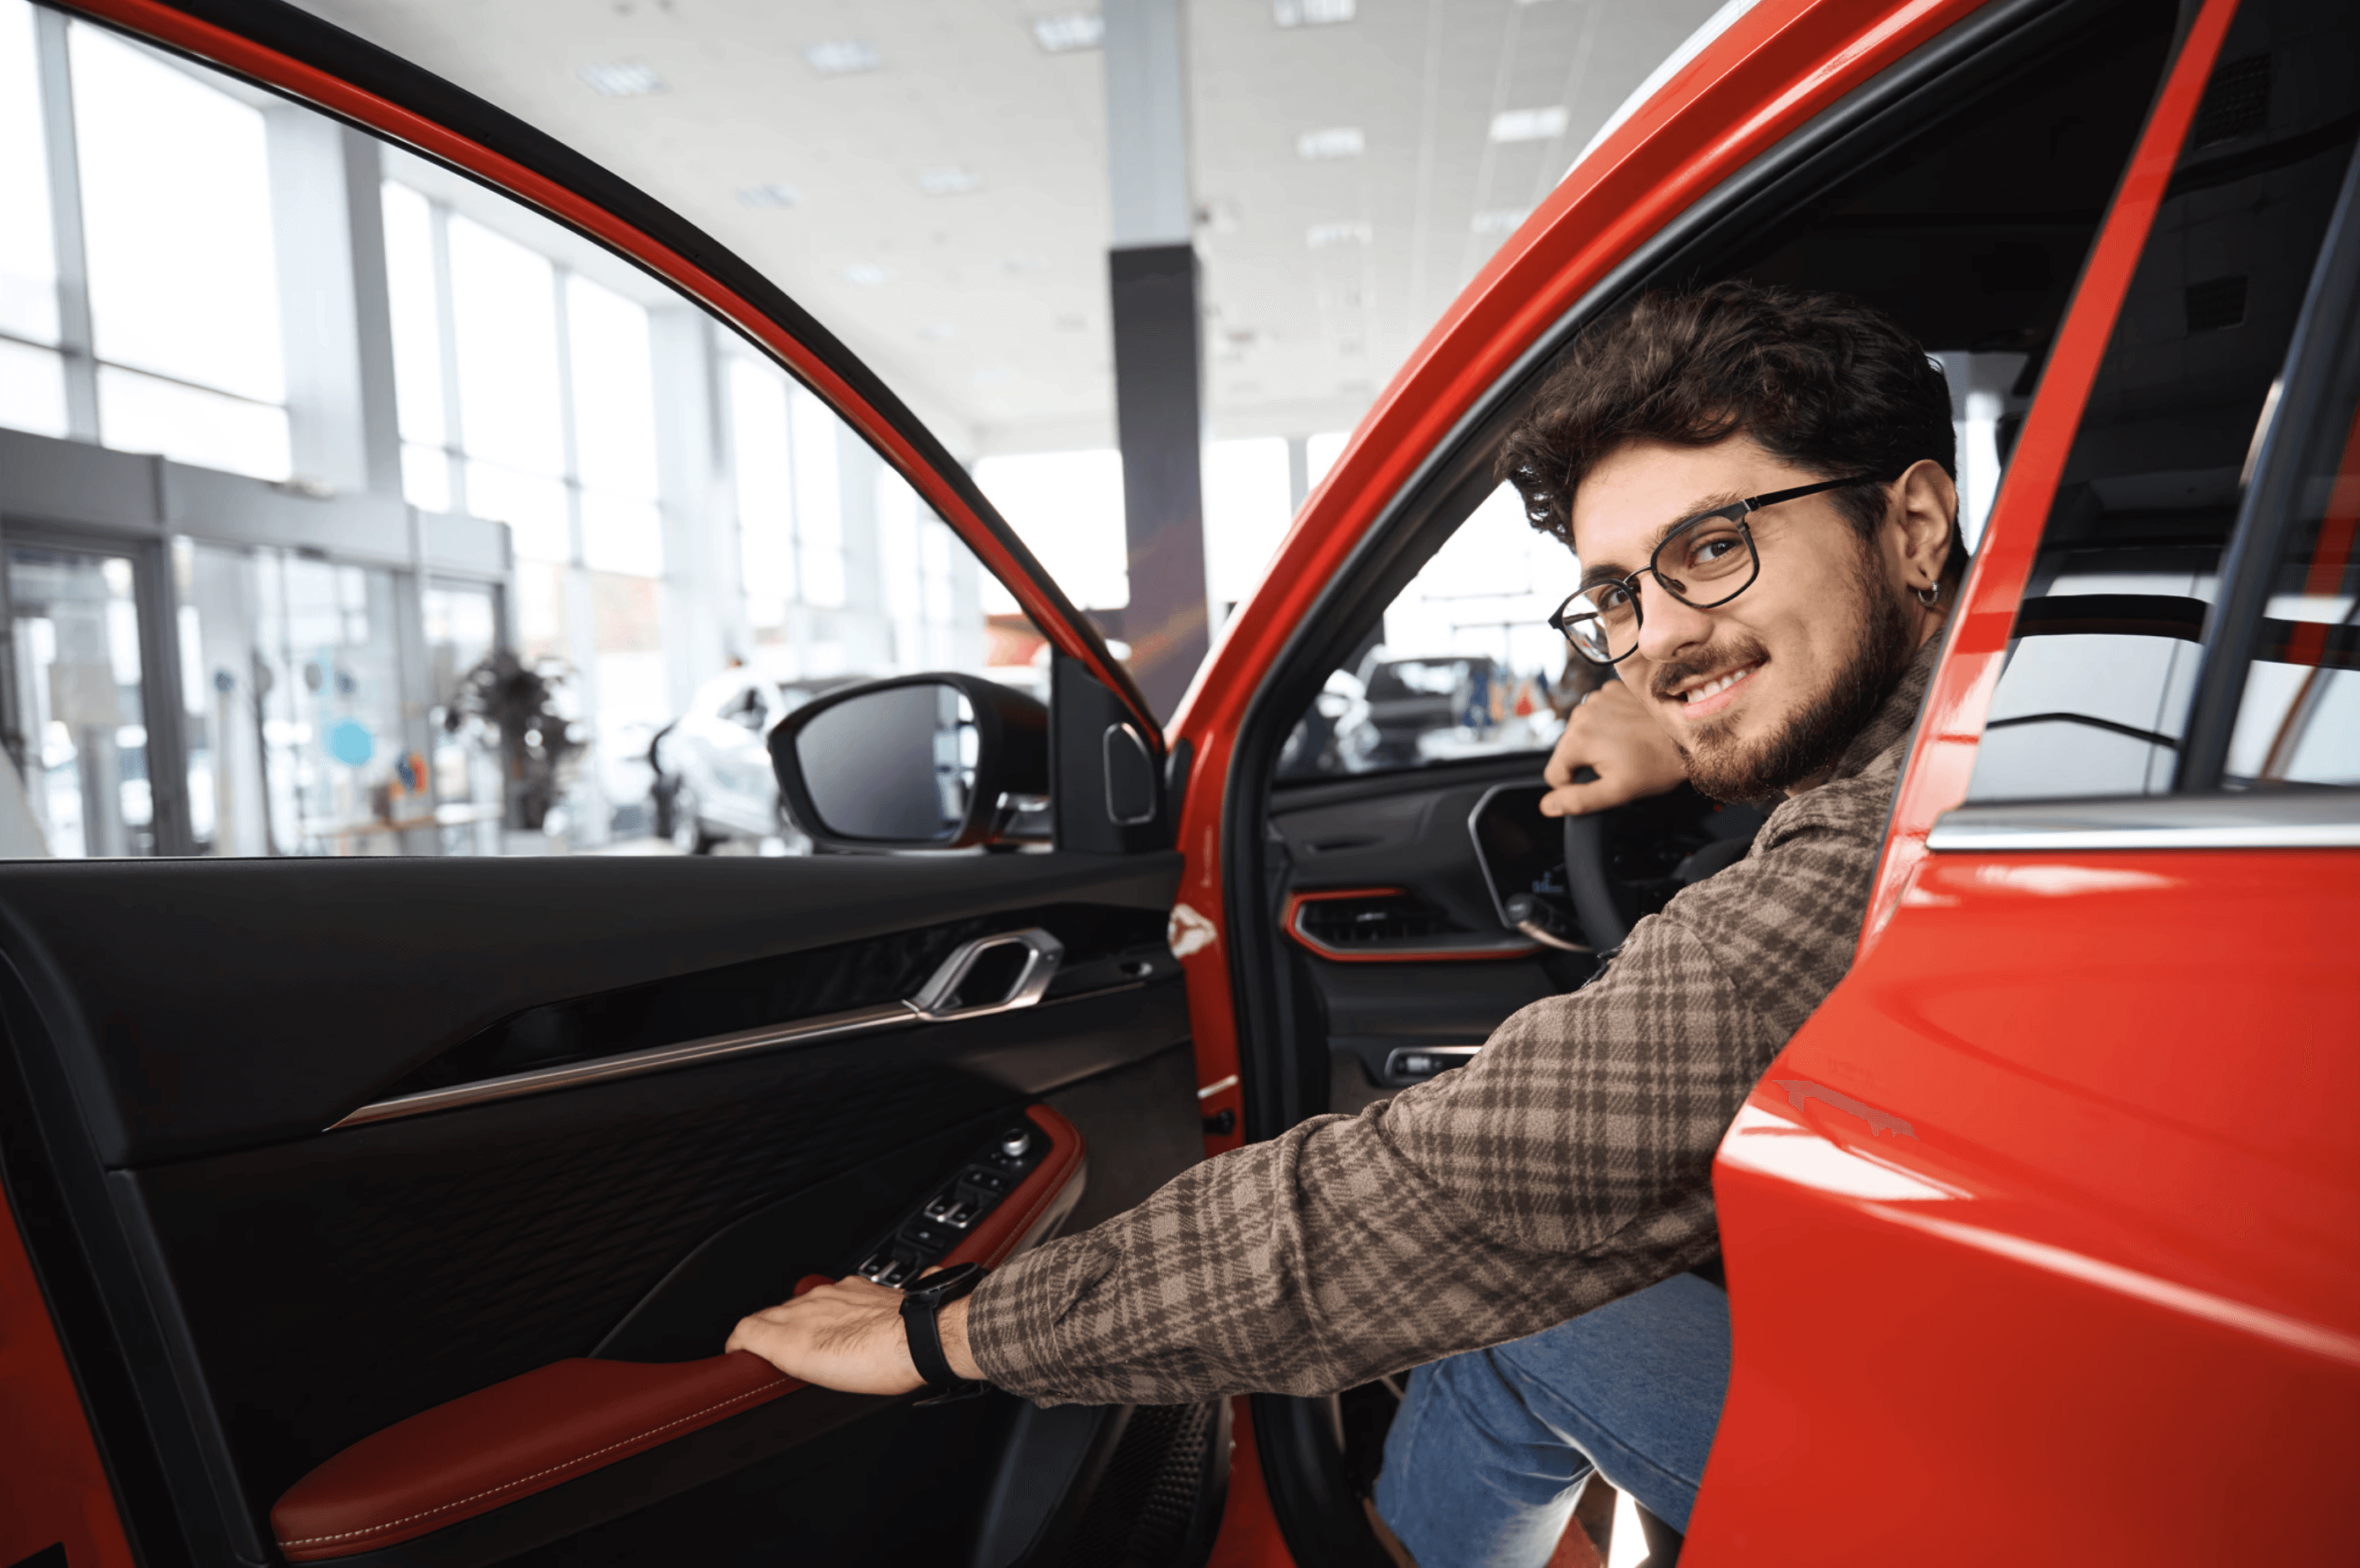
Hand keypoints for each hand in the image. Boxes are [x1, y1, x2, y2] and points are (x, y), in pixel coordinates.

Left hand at [725, 1275, 980, 1393]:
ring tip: (762, 1358)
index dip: (806, 1320)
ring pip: (767, 1318)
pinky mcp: (785, 1339)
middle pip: (788, 1308)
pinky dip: (740, 1345)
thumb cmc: (917, 1336)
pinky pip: (746, 1333)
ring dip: (764, 1336)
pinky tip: (738, 1357)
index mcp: (853, 1292)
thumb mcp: (907, 1313)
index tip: (811, 1337)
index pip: (816, 1301)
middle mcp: (825, 1297)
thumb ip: (906, 1302)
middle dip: (783, 1328)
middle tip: (789, 1353)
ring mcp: (804, 1315)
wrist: (919, 1339)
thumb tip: (929, 1288)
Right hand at [1540, 680, 1687, 816]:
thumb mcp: (1617, 791)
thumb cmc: (1658, 762)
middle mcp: (1582, 712)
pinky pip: (1598, 713)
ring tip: (1626, 746)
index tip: (1601, 781)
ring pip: (1582, 731)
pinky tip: (1629, 730)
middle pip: (1567, 751)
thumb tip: (1548, 805)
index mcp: (1578, 738)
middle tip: (1619, 763)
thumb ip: (1578, 800)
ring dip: (1597, 741)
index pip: (1554, 775)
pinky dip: (1609, 722)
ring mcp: (1598, 698)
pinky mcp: (1612, 690)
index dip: (1574, 786)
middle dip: (1587, 760)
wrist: (1688, 734)